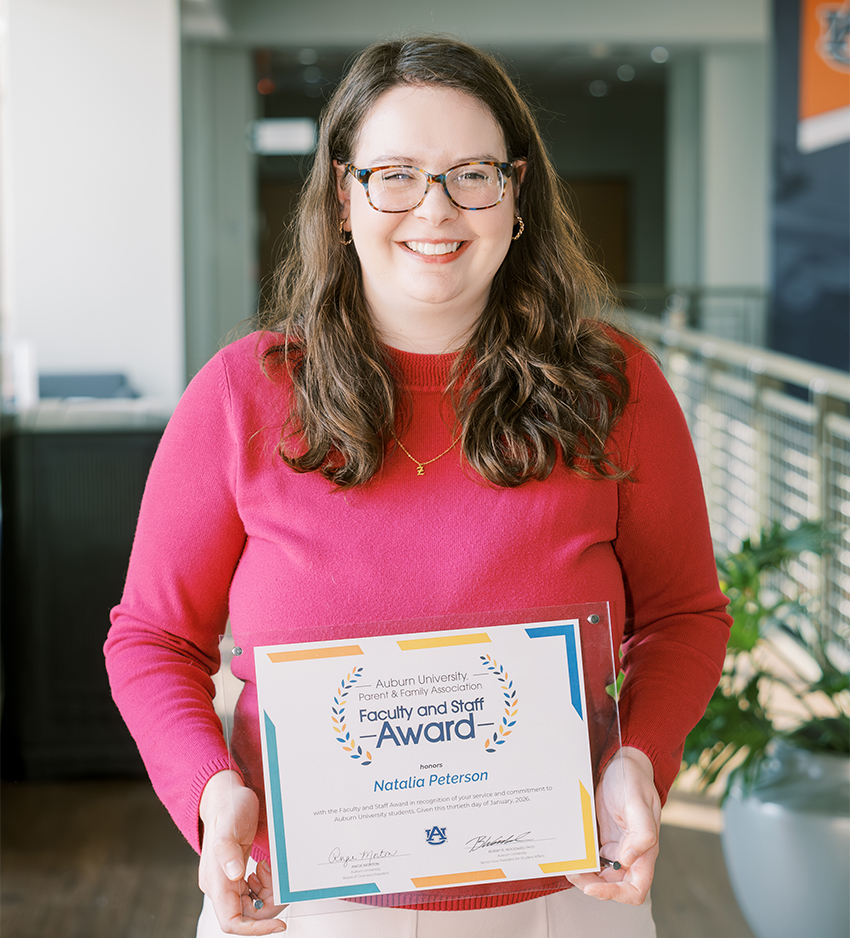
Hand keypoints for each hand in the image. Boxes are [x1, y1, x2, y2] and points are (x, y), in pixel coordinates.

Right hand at [198, 771, 287, 933]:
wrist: (226, 795)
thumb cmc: (228, 807)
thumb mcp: (229, 826)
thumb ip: (228, 851)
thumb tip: (235, 875)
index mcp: (216, 881)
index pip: (231, 922)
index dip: (256, 928)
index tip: (279, 924)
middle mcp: (219, 886)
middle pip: (246, 916)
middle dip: (267, 905)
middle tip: (279, 883)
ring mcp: (227, 881)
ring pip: (251, 906)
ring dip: (267, 894)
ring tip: (269, 869)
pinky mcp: (234, 875)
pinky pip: (252, 893)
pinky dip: (264, 886)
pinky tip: (264, 867)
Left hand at [566, 747, 660, 904]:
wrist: (623, 762)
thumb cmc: (633, 780)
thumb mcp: (638, 802)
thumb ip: (642, 833)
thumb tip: (629, 860)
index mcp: (644, 851)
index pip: (635, 889)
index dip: (615, 894)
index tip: (593, 888)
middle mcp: (631, 854)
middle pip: (613, 885)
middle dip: (592, 886)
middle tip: (573, 872)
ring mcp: (616, 847)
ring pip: (600, 875)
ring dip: (584, 876)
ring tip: (568, 865)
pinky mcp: (603, 839)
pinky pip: (592, 859)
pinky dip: (581, 861)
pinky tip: (569, 854)